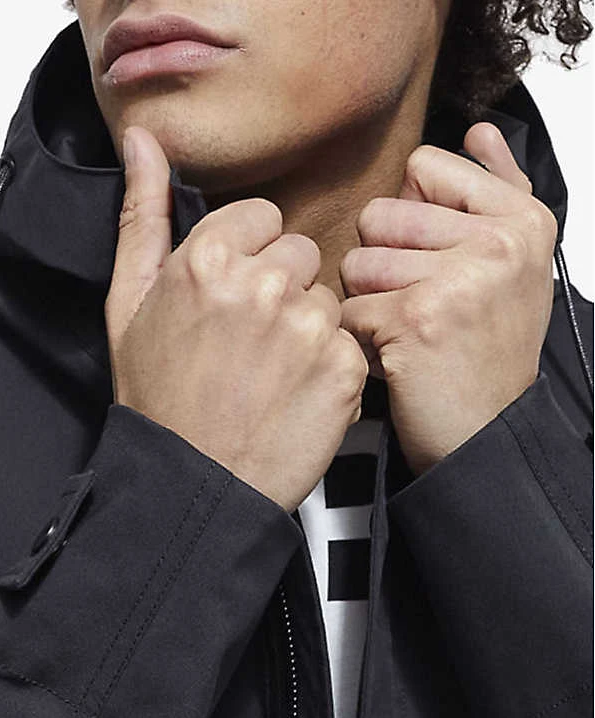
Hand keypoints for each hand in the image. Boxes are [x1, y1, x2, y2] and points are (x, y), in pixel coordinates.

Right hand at [107, 124, 368, 512]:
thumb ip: (142, 216)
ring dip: (307, 331)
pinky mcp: (344, 369)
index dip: (247, 260)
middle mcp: (261, 285)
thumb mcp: (128, 305)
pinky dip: (331, 372)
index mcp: (207, 260)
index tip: (230, 305)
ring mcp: (308, 328)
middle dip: (280, 292)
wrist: (191, 488)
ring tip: (270, 378)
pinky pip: (351, 344)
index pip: (262, 219)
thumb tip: (142, 141)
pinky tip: (293, 399)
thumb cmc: (157, 402)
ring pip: (327, 299)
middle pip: (299, 255)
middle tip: (248, 348)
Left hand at [338, 123, 556, 476]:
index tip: (433, 256)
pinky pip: (347, 308)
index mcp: (522, 218)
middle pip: (380, 213)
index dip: (408, 214)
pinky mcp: (415, 319)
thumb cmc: (489, 353)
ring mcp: (458, 278)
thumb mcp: (515, 263)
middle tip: (414, 304)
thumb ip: (497, 189)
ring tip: (403, 331)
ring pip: (357, 261)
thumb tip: (479, 131)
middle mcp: (498, 242)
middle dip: (379, 262)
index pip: (423, 167)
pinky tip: (391, 357)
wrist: (484, 434)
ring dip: (365, 302)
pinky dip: (357, 339)